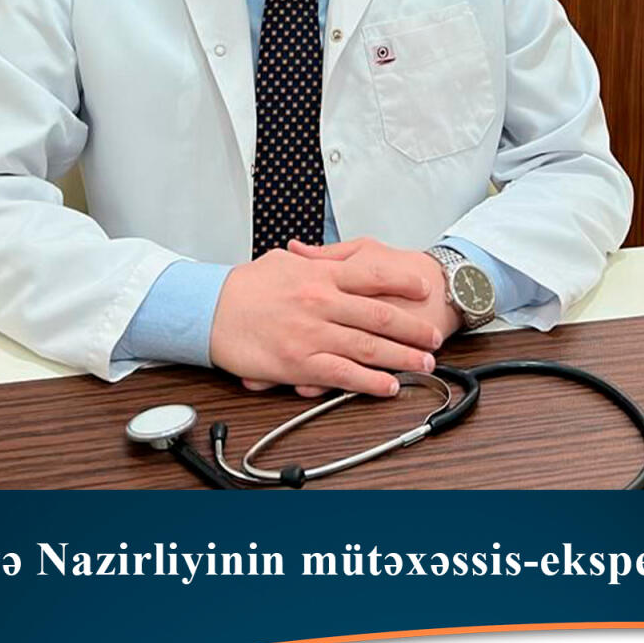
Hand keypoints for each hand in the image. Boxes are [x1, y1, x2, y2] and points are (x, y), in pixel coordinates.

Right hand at [210, 246, 443, 398]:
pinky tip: (387, 386)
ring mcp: (313, 334)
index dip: (402, 281)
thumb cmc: (243, 287)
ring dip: (401, 358)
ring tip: (423, 365)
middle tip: (433, 337)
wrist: (210, 309)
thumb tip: (325, 256)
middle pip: (379, 315)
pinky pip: (343, 375)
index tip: (424, 287)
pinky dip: (370, 382)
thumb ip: (311, 258)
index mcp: (319, 275)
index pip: (371, 274)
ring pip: (368, 347)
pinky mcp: (300, 363)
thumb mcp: (281, 261)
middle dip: (412, 328)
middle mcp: (321, 302)